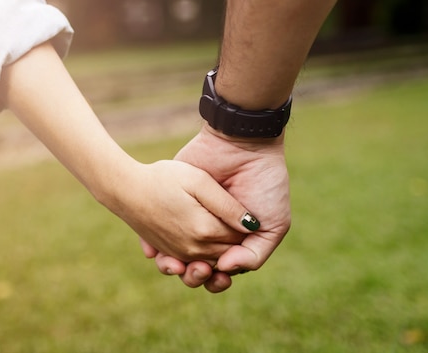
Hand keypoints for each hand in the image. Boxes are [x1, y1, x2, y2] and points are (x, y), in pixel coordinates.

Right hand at [105, 159, 252, 262]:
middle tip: (241, 229)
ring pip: (210, 264)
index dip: (246, 227)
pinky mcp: (168, 253)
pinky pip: (191, 263)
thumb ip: (227, 205)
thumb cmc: (163, 178)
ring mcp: (178, 253)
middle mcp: (192, 249)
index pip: (238, 238)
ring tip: (225, 247)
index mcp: (204, 230)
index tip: (248, 214)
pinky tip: (204, 246)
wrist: (125, 187)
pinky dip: (200, 259)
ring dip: (220, 258)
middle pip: (226, 255)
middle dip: (237, 247)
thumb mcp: (199, 181)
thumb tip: (252, 225)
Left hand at [142, 125, 290, 291]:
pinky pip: (155, 232)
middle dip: (194, 275)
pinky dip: (153, 245)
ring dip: (172, 266)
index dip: (215, 280)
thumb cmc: (265, 185)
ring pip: (173, 255)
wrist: (244, 146)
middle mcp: (209, 233)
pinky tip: (156, 251)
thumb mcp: (274, 224)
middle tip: (197, 270)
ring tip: (174, 265)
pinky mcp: (171, 204)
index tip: (215, 276)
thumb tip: (225, 269)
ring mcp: (188, 219)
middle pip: (194, 267)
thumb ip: (255, 253)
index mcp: (232, 241)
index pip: (218, 271)